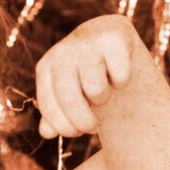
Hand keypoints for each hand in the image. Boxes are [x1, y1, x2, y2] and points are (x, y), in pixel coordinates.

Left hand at [35, 13, 136, 138]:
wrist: (112, 38)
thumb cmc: (86, 74)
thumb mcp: (68, 94)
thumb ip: (55, 115)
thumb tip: (46, 132)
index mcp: (46, 67)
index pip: (49, 106)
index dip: (65, 127)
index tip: (77, 133)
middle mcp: (63, 51)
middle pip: (70, 100)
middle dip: (85, 122)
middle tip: (94, 128)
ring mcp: (87, 42)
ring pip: (96, 90)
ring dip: (104, 98)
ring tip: (104, 91)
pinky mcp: (114, 37)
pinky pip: (121, 77)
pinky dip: (122, 82)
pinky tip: (119, 73)